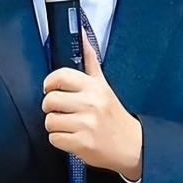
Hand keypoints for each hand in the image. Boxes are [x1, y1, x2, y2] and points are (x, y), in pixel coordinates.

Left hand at [42, 30, 142, 180]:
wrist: (132, 146)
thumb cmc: (114, 115)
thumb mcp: (103, 85)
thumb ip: (90, 60)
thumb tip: (83, 36)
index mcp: (94, 87)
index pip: (61, 76)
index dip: (50, 82)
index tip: (50, 88)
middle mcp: (90, 103)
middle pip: (50, 100)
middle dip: (51, 107)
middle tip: (60, 110)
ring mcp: (86, 124)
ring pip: (50, 121)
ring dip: (55, 125)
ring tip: (68, 124)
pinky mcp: (82, 144)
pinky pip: (54, 139)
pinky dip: (60, 140)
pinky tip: (72, 137)